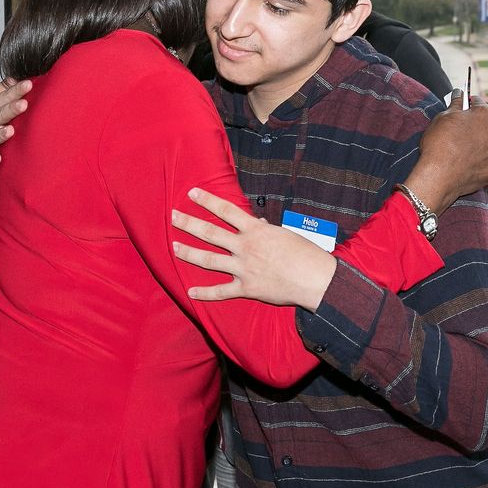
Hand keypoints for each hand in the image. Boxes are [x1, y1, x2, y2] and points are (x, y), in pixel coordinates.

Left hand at [171, 188, 336, 311]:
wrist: (315, 279)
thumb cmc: (305, 253)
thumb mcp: (285, 234)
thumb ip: (267, 230)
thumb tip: (259, 223)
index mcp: (255, 230)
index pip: (225, 210)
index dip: (206, 200)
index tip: (191, 193)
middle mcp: (245, 247)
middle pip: (210, 233)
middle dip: (188, 223)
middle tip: (173, 216)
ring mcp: (243, 268)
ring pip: (209, 260)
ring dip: (189, 253)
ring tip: (174, 248)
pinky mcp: (246, 288)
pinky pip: (221, 291)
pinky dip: (205, 294)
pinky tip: (190, 293)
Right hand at [404, 98, 487, 208]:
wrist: (439, 176)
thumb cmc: (439, 145)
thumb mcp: (443, 118)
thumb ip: (455, 104)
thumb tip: (459, 94)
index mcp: (485, 113)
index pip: (479, 103)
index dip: (469, 106)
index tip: (464, 110)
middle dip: (482, 124)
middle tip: (466, 132)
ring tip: (478, 147)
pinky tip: (477, 163)